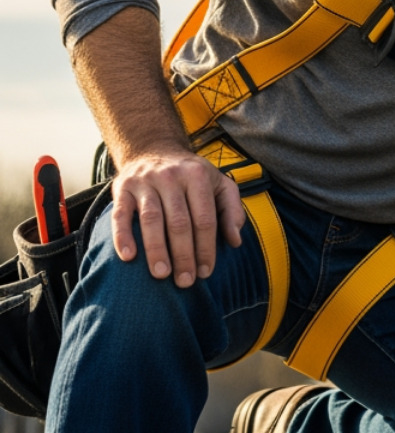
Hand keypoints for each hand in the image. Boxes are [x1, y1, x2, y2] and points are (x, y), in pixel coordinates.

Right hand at [111, 145, 244, 287]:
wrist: (155, 150)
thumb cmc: (192, 176)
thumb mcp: (220, 184)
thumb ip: (232, 210)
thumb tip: (235, 241)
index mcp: (198, 176)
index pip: (205, 218)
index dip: (206, 247)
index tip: (205, 272)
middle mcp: (172, 177)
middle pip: (179, 222)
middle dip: (183, 255)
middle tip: (185, 281)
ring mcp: (145, 182)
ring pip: (151, 219)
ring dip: (156, 250)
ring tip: (161, 275)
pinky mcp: (122, 188)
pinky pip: (120, 215)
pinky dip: (123, 236)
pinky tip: (128, 257)